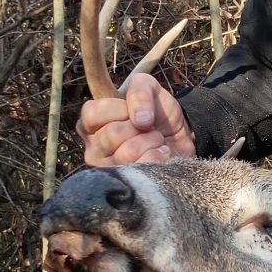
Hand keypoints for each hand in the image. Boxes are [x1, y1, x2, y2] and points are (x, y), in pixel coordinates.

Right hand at [76, 72, 195, 166]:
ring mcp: (108, 169)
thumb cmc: (156, 111)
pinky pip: (142, 167)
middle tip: (147, 127)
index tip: (132, 110)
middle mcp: (93, 148)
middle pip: (112, 134)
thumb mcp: (149, 87)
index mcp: (90, 123)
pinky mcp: (127, 183)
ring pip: (128, 153)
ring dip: (150, 141)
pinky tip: (160, 153)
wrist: (181, 135)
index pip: (92, 114)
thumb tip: (141, 120)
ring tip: (155, 139)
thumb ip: (140, 91)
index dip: (119, 109)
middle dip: (138, 126)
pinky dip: (158, 156)